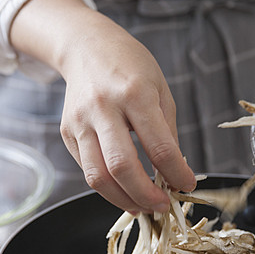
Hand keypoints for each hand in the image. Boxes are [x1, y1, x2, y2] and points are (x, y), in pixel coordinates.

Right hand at [59, 17, 196, 212]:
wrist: (86, 47)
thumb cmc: (130, 66)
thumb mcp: (161, 90)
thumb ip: (167, 133)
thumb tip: (175, 173)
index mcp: (134, 93)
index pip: (159, 147)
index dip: (176, 173)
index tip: (187, 184)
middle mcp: (103, 108)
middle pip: (122, 167)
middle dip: (146, 195)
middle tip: (162, 205)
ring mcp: (80, 122)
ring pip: (97, 176)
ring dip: (123, 200)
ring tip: (142, 206)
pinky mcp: (67, 133)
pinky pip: (87, 169)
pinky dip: (107, 187)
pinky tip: (124, 190)